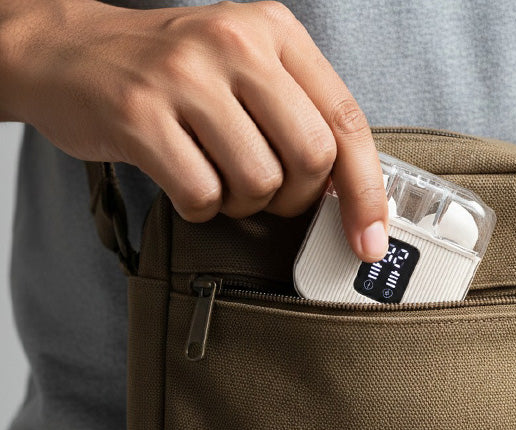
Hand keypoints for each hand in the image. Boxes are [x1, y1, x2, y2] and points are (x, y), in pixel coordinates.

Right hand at [0, 0, 388, 260]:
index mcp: (275, 31)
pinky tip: (186, 180)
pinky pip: (202, 195)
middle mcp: (235, 44)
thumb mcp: (247, 65)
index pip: (346, 120)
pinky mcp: (140, 116)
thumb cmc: (173, 71)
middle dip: (297, 197)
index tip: (369, 238)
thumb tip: (351, 192)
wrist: (71, 51)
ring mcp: (184, 78)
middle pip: (310, 157)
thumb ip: (301, 113)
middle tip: (272, 194)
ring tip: (219, 178)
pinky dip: (202, 206)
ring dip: (245, 203)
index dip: (366, 190)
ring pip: (258, 182)